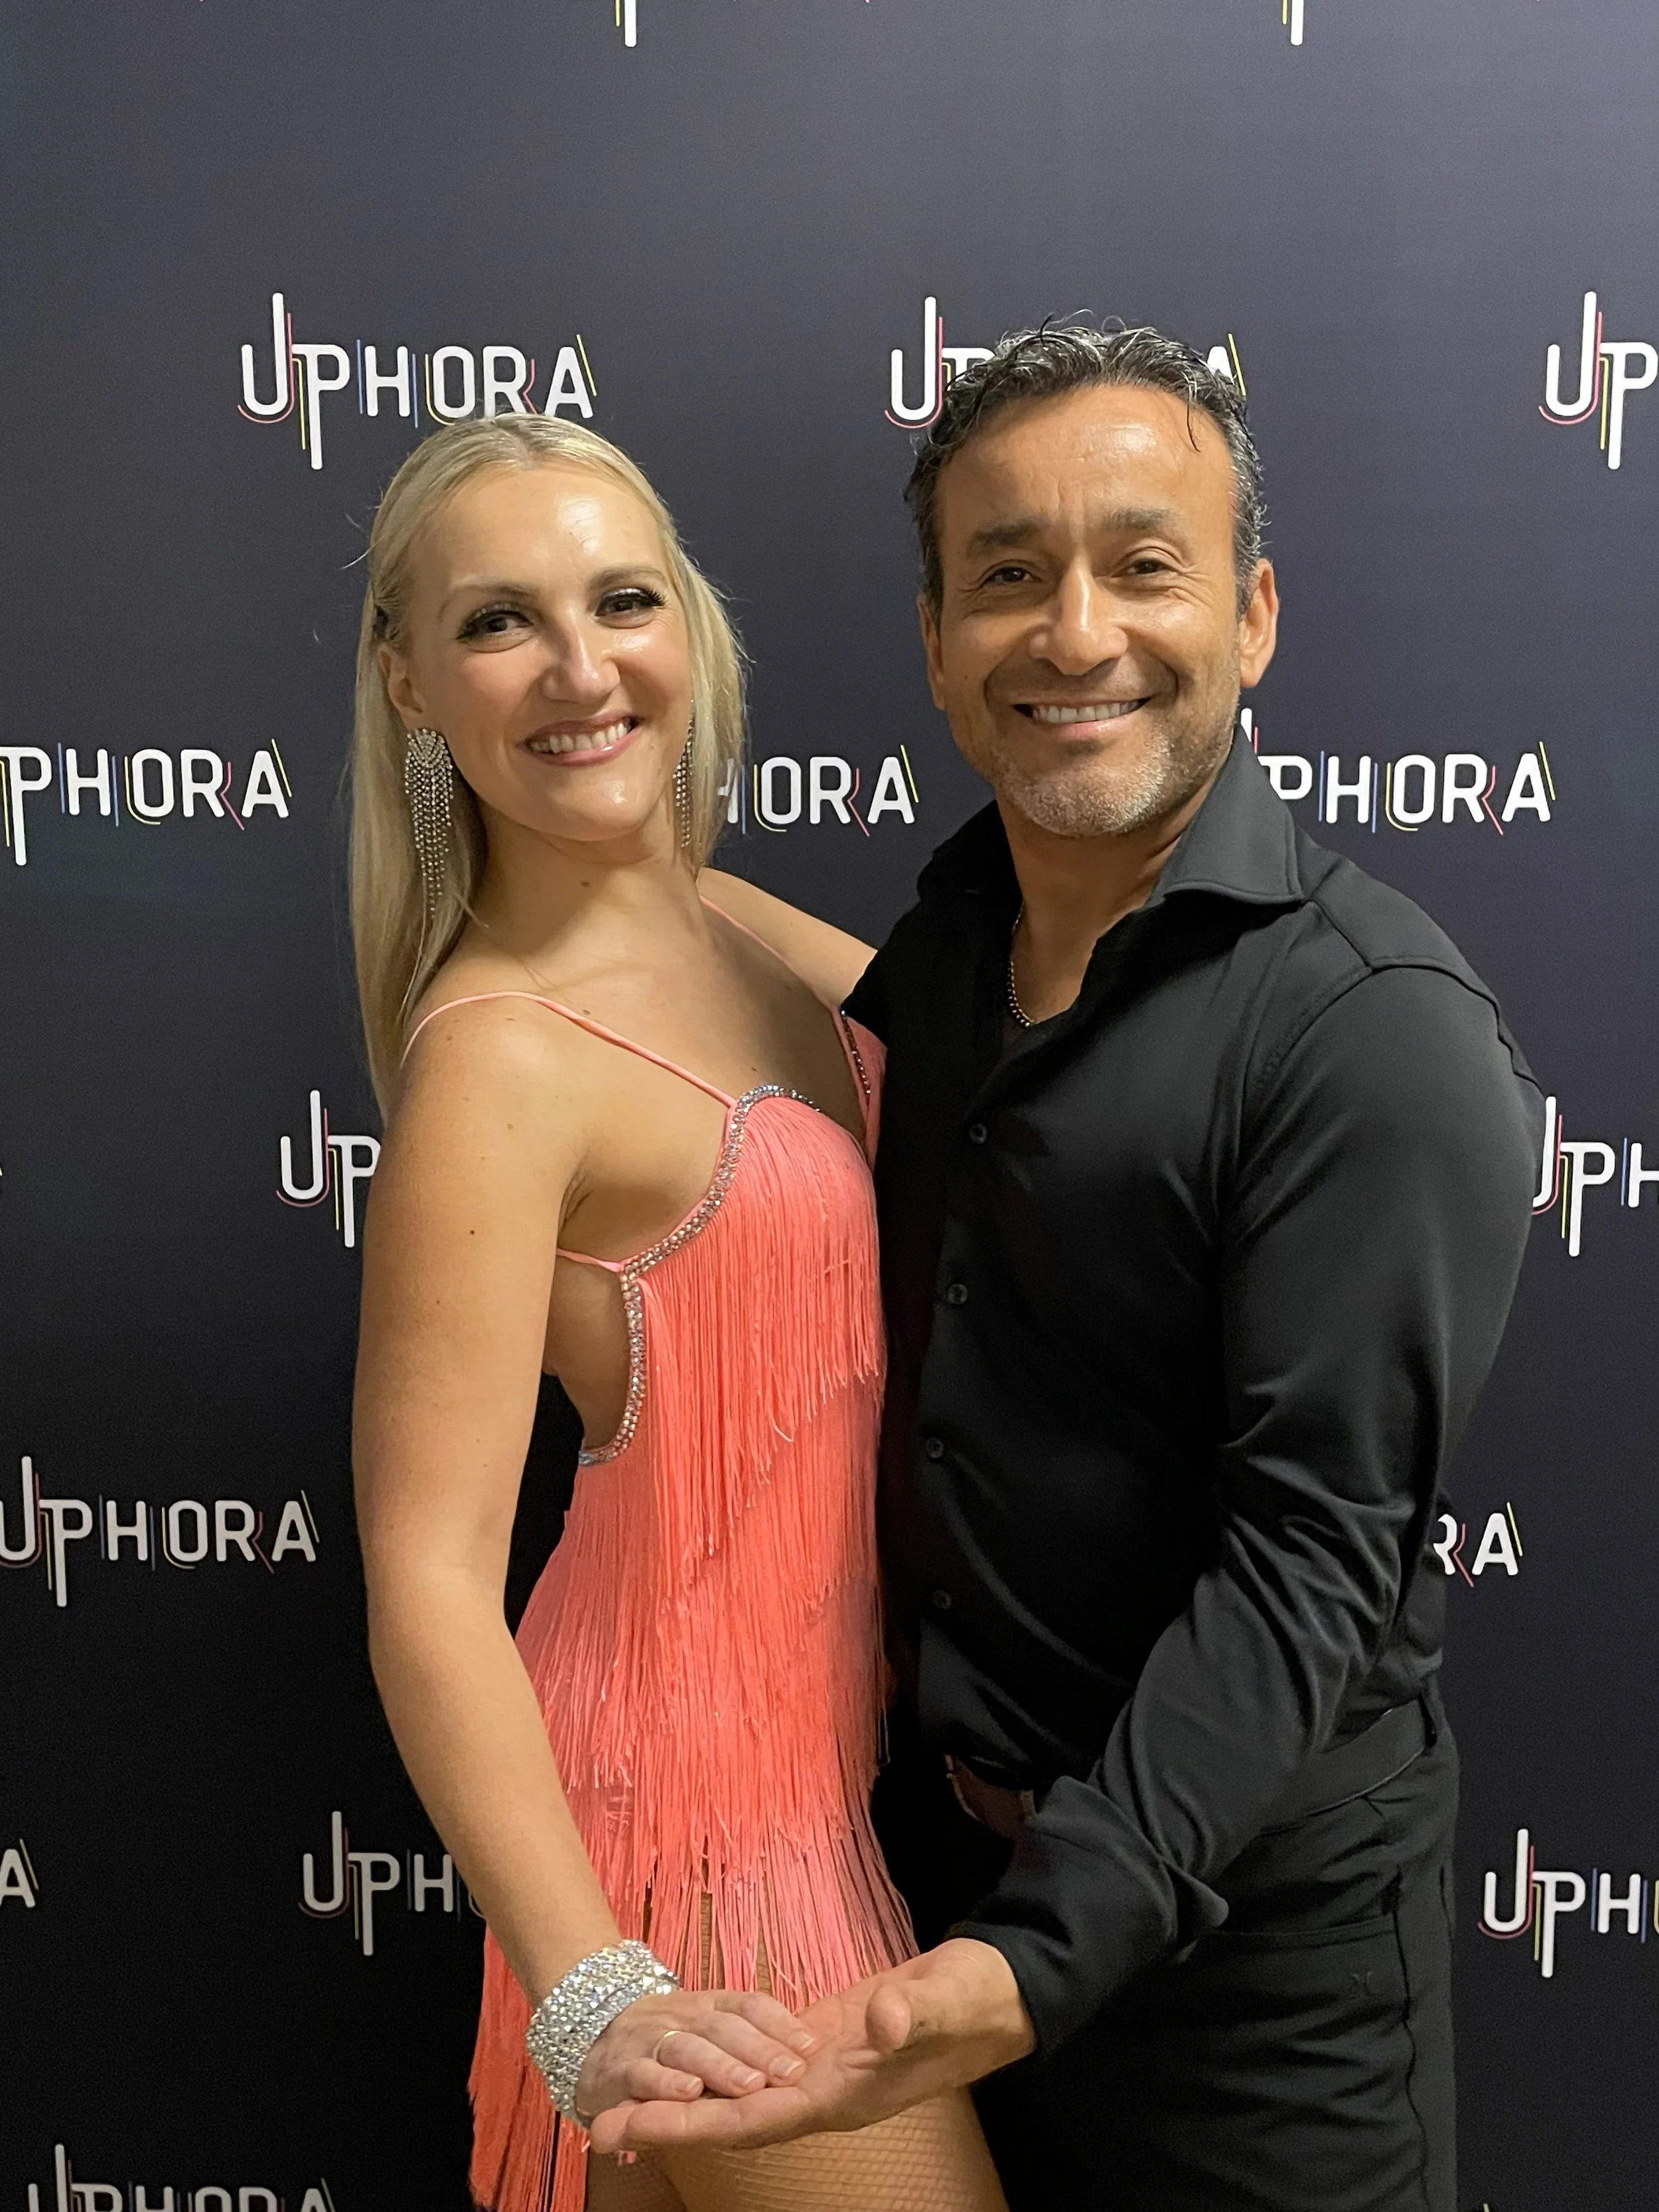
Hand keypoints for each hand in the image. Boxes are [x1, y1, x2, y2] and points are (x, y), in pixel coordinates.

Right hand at [575, 1987, 816, 2124]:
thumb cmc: (669, 2036)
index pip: (750, 2005)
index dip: (780, 2024)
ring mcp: (650, 2040)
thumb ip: (746, 2034)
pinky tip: (687, 2094)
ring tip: (749, 2086)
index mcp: (709, 2005)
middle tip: (791, 2073)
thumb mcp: (706, 2026)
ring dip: (720, 2066)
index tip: (812, 2046)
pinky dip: (664, 2084)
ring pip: (689, 2049)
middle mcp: (683, 2017)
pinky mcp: (619, 2070)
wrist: (592, 2030)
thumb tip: (807, 2046)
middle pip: (724, 2028)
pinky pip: (643, 2075)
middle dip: (759, 2050)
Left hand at [588, 1938, 1034, 2154]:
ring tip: (623, 2096)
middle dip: (667, 2121)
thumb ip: (916, 2014)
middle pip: (730, 2116)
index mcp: (843, 2094)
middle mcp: (822, 2093)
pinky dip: (718, 2069)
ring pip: (738, 2093)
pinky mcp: (821, 2041)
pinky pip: (757, 2067)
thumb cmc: (975, 2000)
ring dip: (684, 2097)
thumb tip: (883, 2024)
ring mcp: (820, 2070)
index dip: (694, 2125)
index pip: (753, 2119)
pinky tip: (685, 2063)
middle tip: (599, 2122)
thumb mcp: (948, 1999)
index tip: (636, 2128)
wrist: (996, 1992)